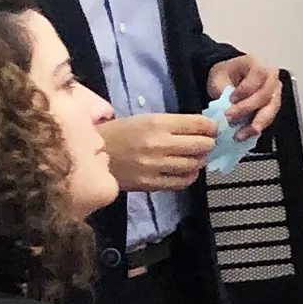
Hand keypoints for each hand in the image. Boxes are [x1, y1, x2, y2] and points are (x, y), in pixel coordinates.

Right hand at [101, 111, 216, 191]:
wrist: (90, 155)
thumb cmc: (119, 133)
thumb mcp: (145, 119)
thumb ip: (174, 124)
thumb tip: (204, 128)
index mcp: (157, 123)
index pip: (200, 125)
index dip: (212, 127)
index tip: (212, 129)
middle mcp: (159, 144)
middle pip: (202, 145)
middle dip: (208, 144)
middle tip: (205, 143)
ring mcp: (155, 166)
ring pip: (194, 164)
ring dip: (199, 160)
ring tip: (194, 157)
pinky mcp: (150, 184)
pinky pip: (181, 182)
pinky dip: (189, 176)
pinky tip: (185, 171)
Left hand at [210, 53, 282, 135]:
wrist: (230, 78)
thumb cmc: (226, 75)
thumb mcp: (219, 77)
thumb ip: (223, 90)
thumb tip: (226, 107)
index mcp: (259, 64)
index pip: (259, 76)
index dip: (245, 89)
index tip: (230, 99)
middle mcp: (272, 78)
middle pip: (265, 95)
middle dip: (247, 108)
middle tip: (229, 117)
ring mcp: (275, 93)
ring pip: (271, 109)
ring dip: (255, 123)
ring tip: (240, 134)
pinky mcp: (273, 107)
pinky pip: (268, 119)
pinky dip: (256, 128)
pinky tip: (245, 135)